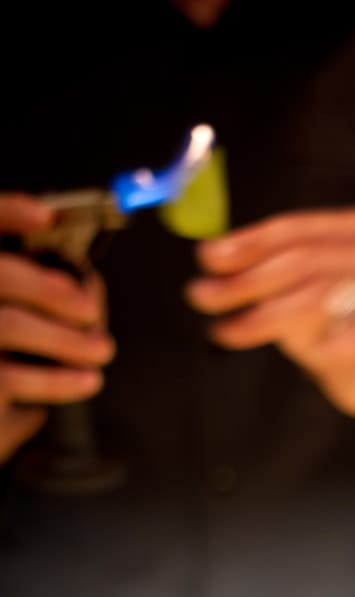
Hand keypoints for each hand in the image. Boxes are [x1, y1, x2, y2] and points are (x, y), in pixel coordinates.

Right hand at [0, 193, 115, 462]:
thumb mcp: (13, 353)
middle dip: (53, 289)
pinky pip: (14, 378)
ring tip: (102, 351)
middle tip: (92, 310)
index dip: (6, 213)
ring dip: (65, 337)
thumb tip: (88, 291)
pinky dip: (58, 380)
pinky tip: (87, 382)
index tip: (46, 215)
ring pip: (10, 324)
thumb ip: (35, 310)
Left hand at [185, 207, 354, 425]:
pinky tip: (295, 354)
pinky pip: (348, 340)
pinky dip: (319, 347)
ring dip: (264, 317)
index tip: (207, 258)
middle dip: (245, 281)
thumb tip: (212, 256)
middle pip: (302, 262)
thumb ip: (272, 270)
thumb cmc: (342, 322)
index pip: (296, 230)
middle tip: (201, 295)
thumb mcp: (306, 288)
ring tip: (224, 330)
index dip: (248, 242)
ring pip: (319, 298)